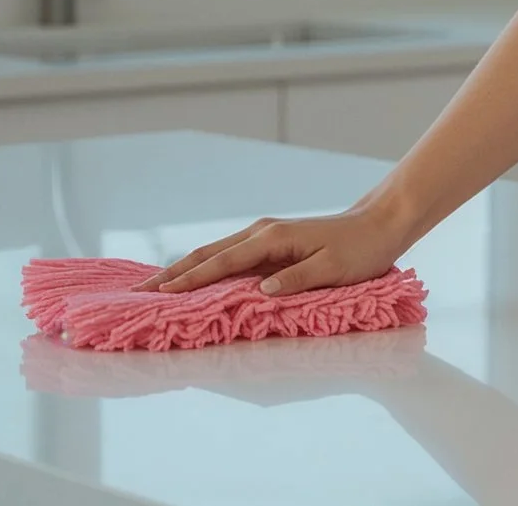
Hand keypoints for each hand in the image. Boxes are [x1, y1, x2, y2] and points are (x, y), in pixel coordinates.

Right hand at [133, 207, 409, 296]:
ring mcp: (263, 237)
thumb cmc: (359, 250)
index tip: (159, 293)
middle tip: (140, 293)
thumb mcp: (333, 268)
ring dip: (183, 270)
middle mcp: (260, 234)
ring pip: (213, 254)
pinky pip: (228, 257)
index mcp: (271, 239)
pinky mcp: (269, 244)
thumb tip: (260, 292)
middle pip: (206, 255)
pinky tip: (192, 276)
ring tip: (154, 286)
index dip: (189, 281)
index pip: (221, 263)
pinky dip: (204, 267)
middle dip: (172, 275)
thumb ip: (296, 280)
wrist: (378, 224)